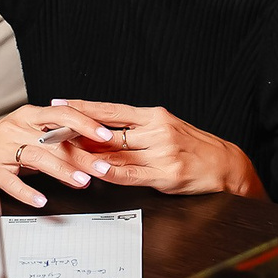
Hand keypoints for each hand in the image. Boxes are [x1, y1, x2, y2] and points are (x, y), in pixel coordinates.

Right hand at [0, 103, 105, 206]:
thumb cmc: (0, 142)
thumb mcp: (29, 135)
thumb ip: (57, 144)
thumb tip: (90, 157)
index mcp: (30, 116)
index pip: (63, 114)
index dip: (86, 124)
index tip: (107, 135)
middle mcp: (18, 128)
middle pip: (56, 140)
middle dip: (83, 155)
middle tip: (103, 167)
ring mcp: (3, 148)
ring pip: (38, 157)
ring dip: (63, 171)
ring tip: (81, 182)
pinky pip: (12, 181)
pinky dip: (28, 192)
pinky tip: (41, 200)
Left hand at [48, 99, 262, 197]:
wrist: (227, 166)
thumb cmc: (195, 148)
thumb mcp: (167, 130)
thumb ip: (137, 132)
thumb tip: (102, 134)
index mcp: (155, 115)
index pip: (111, 109)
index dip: (83, 107)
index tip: (59, 104)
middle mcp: (157, 129)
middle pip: (108, 130)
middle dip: (76, 131)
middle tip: (49, 130)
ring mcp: (162, 151)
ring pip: (116, 152)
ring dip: (86, 153)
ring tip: (60, 151)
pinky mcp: (166, 172)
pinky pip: (131, 173)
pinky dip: (110, 172)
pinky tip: (93, 171)